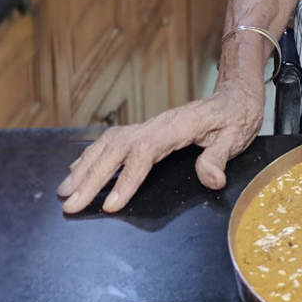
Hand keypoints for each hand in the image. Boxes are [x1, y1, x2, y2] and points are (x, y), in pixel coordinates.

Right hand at [57, 81, 264, 213]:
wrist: (235, 95)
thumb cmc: (237, 116)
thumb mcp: (236, 136)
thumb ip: (220, 157)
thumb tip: (212, 180)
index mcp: (176, 127)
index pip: (144, 153)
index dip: (126, 179)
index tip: (110, 204)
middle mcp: (156, 125)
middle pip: (116, 149)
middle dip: (91, 178)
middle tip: (71, 205)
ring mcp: (149, 126)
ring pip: (109, 144)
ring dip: (85, 167)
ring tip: (64, 191)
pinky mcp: (147, 130)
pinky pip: (113, 141)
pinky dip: (92, 155)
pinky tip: (79, 170)